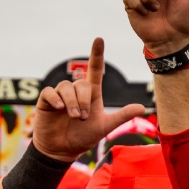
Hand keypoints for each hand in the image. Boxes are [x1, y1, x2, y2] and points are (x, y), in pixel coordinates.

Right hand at [33, 37, 146, 161]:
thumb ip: (122, 116)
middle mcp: (75, 91)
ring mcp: (60, 95)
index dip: (97, 54)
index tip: (99, 39)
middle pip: (81, 83)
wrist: (63, 149)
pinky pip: (50, 92)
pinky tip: (60, 109)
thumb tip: (143, 107)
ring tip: (74, 117)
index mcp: (91, 93)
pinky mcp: (46, 101)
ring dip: (72, 102)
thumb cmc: (83, 136)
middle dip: (84, 101)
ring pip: (66, 87)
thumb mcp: (105, 126)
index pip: (95, 69)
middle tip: (83, 117)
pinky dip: (56, 99)